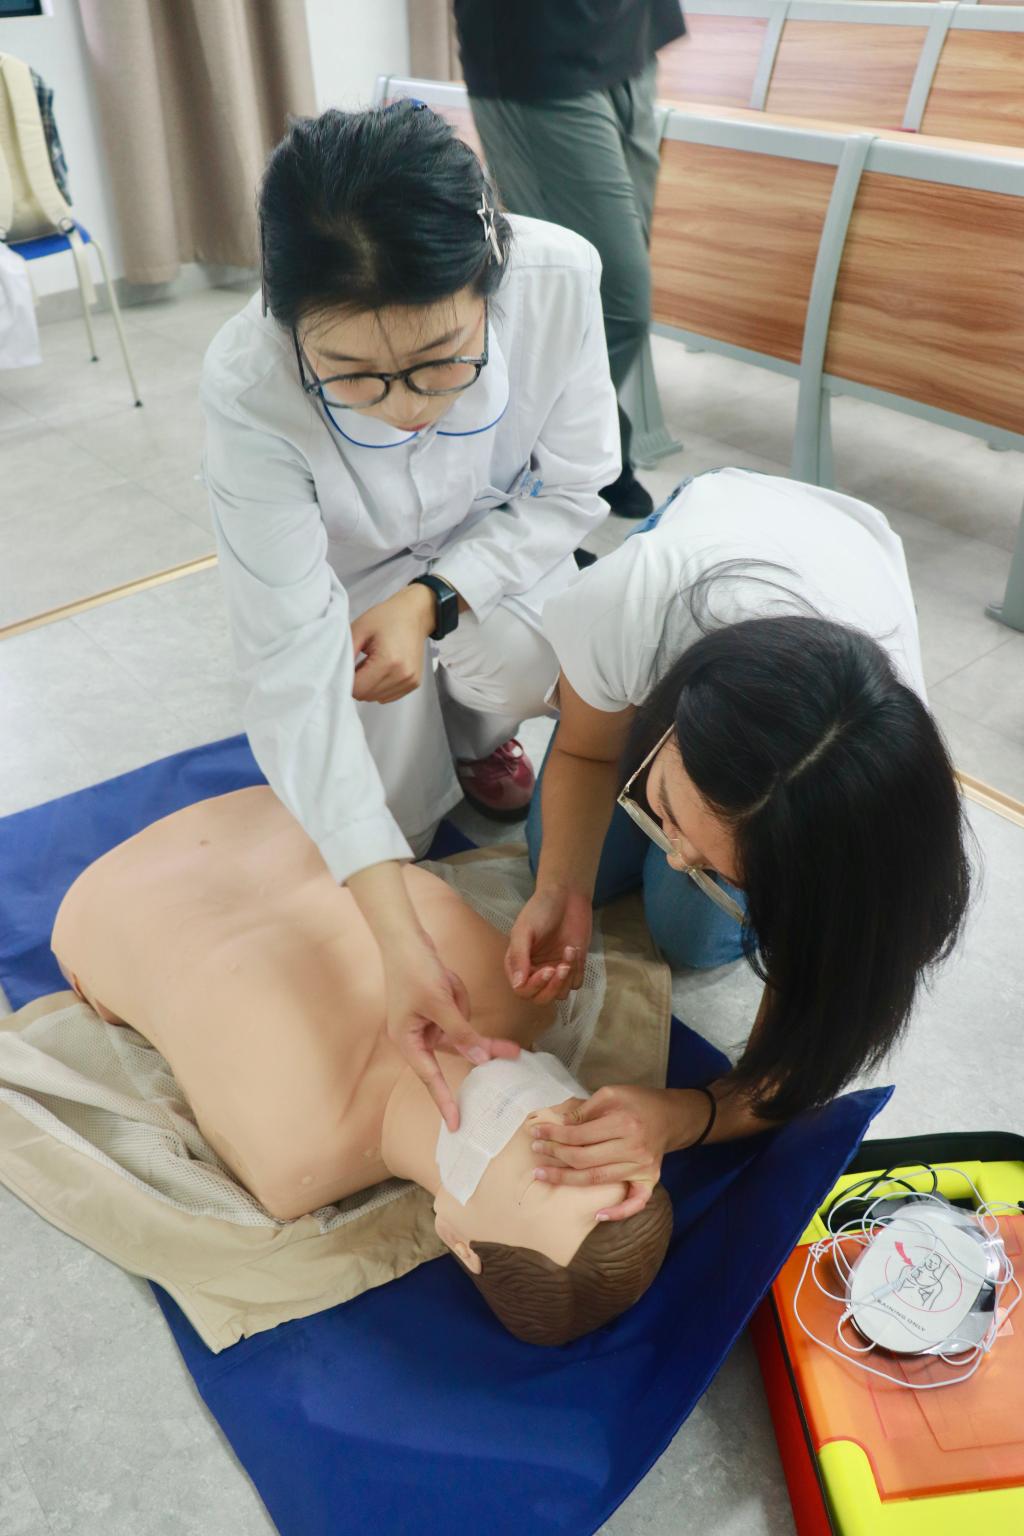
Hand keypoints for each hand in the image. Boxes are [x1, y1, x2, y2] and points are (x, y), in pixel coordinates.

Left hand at [351, 585, 435, 703]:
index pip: (358, 689)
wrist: (414, 614)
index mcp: (389, 661)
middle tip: (359, 662)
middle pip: (366, 696)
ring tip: (371, 664)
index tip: (346, 666)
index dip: (346, 680)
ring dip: (368, 686)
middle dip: (357, 683)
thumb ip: (346, 652)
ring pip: (376, 698)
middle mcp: (402, 675)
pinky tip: (381, 669)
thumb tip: (335, 673)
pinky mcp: (413, 683)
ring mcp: (410, 681)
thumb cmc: (387, 617)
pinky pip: (387, 696)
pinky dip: (379, 687)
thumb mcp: (360, 628)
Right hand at [384, 928, 519, 1130]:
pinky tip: (448, 981)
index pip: (431, 1078)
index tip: (457, 1124)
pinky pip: (458, 1013)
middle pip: (455, 1051)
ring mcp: (426, 1021)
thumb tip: (479, 1060)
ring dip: (460, 1005)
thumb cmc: (414, 971)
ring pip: (460, 1029)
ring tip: (448, 983)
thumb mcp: (441, 1003)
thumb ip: (461, 1034)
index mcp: (408, 1041)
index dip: (445, 1101)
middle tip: (514, 1052)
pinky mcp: (436, 1008)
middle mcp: (416, 1036)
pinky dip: (458, 997)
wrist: (404, 938)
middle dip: (479, 1045)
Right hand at [505, 884, 592, 1003]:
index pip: (522, 990)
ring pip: (560, 994)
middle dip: (552, 987)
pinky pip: (575, 983)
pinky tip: (574, 949)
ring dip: (567, 977)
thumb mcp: (524, 930)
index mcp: (518, 964)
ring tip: (569, 950)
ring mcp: (555, 970)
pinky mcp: (573, 967)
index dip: (535, 985)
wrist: (567, 896)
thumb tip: (517, 985)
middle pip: (541, 999)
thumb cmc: (540, 910)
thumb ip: (519, 957)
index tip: (548, 970)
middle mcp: (535, 971)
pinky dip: (578, 970)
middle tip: (561, 968)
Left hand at [529, 1084, 693, 1220]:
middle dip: (555, 1155)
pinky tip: (598, 1216)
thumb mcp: (611, 1093)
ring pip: (598, 1179)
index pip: (580, 1135)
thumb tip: (560, 1124)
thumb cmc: (638, 1102)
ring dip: (567, 1179)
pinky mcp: (650, 1180)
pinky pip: (635, 1203)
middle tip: (535, 1151)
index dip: (555, 1134)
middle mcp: (634, 1149)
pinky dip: (618, 1212)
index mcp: (624, 1123)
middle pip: (585, 1159)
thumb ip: (586, 1109)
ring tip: (543, 1175)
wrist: (671, 1116)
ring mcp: (643, 1168)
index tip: (537, 1132)